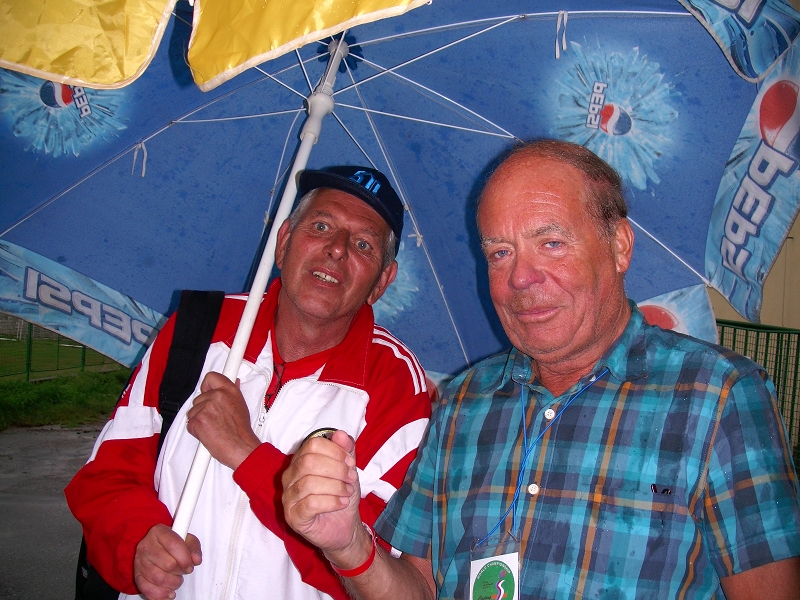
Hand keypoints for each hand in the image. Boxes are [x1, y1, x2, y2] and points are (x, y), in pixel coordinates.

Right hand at [133, 524, 201, 599]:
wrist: (155, 547)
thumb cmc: (171, 543)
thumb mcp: (186, 539)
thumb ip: (194, 548)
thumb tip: (196, 559)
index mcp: (159, 532)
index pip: (174, 545)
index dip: (185, 559)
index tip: (190, 565)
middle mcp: (146, 545)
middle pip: (168, 564)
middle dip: (180, 571)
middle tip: (183, 571)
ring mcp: (140, 561)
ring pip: (158, 578)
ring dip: (172, 583)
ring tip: (176, 579)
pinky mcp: (137, 575)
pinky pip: (147, 589)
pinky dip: (161, 594)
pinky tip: (168, 592)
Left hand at [186, 372, 259, 469]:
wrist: (240, 447)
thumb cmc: (241, 431)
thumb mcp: (240, 406)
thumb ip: (232, 394)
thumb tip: (234, 383)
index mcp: (229, 391)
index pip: (211, 377)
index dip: (207, 386)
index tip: (207, 391)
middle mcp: (217, 396)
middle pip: (198, 398)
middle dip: (203, 409)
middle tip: (215, 419)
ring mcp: (206, 407)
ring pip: (192, 411)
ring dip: (199, 420)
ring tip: (213, 427)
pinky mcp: (198, 420)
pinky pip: (190, 423)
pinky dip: (196, 430)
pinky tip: (208, 433)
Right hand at [282, 430, 370, 566]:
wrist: (344, 527)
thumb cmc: (341, 495)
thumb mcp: (348, 469)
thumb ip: (345, 450)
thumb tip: (340, 433)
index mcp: (300, 461)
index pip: (312, 444)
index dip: (334, 451)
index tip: (351, 462)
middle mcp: (289, 477)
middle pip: (308, 462)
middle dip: (336, 468)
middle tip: (352, 478)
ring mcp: (288, 497)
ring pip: (308, 483)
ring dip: (335, 486)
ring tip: (348, 492)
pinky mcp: (292, 517)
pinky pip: (309, 504)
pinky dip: (331, 501)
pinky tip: (341, 503)